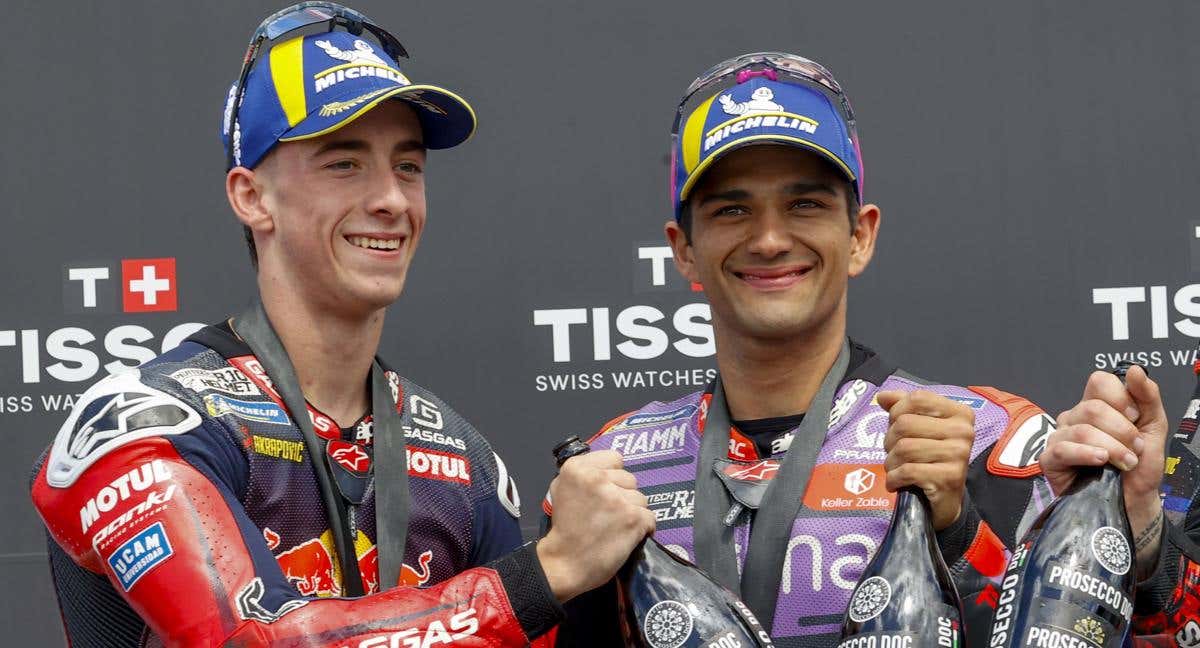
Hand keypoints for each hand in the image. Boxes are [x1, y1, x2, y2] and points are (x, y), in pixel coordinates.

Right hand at [537, 450, 654, 602]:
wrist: (564, 563)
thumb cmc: (564, 528)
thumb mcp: (561, 488)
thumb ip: (584, 473)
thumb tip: (608, 468)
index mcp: (578, 468)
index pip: (615, 458)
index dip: (612, 476)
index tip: (603, 491)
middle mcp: (598, 478)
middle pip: (629, 479)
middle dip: (622, 495)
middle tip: (606, 514)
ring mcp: (617, 498)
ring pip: (641, 498)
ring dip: (632, 512)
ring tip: (615, 527)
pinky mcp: (633, 518)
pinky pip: (650, 517)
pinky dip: (642, 528)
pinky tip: (627, 535)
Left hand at [877, 390, 974, 530]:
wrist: (946, 501)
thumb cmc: (930, 460)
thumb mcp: (919, 430)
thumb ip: (903, 408)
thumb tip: (883, 396)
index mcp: (959, 413)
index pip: (918, 398)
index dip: (897, 411)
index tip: (895, 426)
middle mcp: (964, 431)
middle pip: (906, 423)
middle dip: (890, 440)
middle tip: (895, 453)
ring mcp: (959, 454)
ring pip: (904, 447)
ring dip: (891, 462)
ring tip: (897, 469)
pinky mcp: (950, 477)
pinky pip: (908, 470)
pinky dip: (894, 478)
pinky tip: (897, 482)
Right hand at [1042, 366, 1167, 570]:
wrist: (1134, 502)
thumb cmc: (1140, 467)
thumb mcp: (1154, 428)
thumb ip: (1148, 398)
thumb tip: (1135, 370)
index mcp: (1096, 405)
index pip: (1099, 381)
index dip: (1122, 399)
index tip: (1135, 419)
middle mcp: (1075, 417)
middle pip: (1093, 407)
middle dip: (1122, 430)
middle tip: (1133, 449)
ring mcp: (1060, 437)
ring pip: (1082, 429)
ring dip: (1113, 448)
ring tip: (1124, 463)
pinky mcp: (1050, 460)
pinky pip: (1063, 448)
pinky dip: (1086, 454)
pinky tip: (1100, 462)